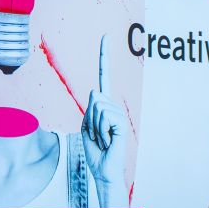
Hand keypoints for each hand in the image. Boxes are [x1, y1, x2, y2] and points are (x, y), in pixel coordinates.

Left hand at [82, 36, 125, 205]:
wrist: (104, 170)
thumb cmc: (95, 150)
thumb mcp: (86, 126)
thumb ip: (91, 108)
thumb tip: (97, 90)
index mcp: (104, 105)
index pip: (104, 77)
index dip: (104, 58)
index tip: (105, 37)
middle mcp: (114, 107)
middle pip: (94, 97)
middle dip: (90, 118)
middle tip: (96, 135)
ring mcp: (119, 115)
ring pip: (99, 107)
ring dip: (94, 126)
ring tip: (102, 139)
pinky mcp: (122, 125)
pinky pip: (105, 117)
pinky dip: (100, 130)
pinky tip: (107, 140)